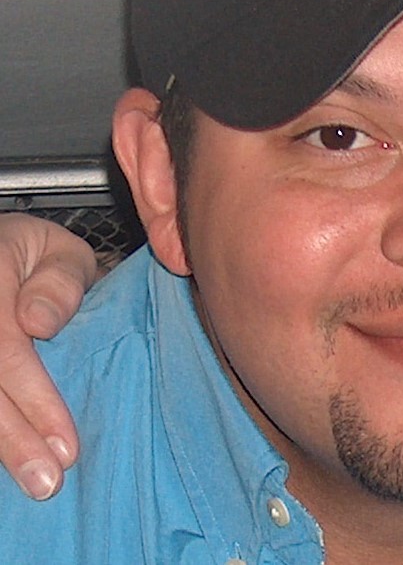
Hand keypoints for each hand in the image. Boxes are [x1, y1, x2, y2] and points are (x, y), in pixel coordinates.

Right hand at [0, 213, 95, 498]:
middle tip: (49, 481)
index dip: (34, 400)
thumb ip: (60, 280)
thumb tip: (39, 324)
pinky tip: (8, 462)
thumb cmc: (36, 258)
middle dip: (12, 439)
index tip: (66, 444)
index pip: (4, 349)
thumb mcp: (61, 251)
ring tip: (33, 482)